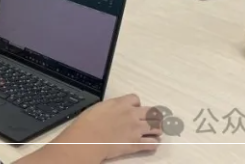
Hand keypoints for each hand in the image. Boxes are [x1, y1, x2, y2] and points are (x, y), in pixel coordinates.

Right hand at [42, 94, 160, 162]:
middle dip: (153, 116)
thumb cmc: (87, 124)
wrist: (87, 140)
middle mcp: (132, 115)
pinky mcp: (136, 144)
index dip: (136, 105)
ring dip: (157, 129)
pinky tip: (152, 144)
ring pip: (156, 127)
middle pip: (152, 112)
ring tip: (155, 132)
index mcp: (121, 103)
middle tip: (153, 120)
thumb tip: (114, 110)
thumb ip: (111, 107)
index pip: (136, 99)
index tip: (134, 109)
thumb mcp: (98, 108)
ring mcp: (136, 130)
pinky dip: (154, 144)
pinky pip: (152, 144)